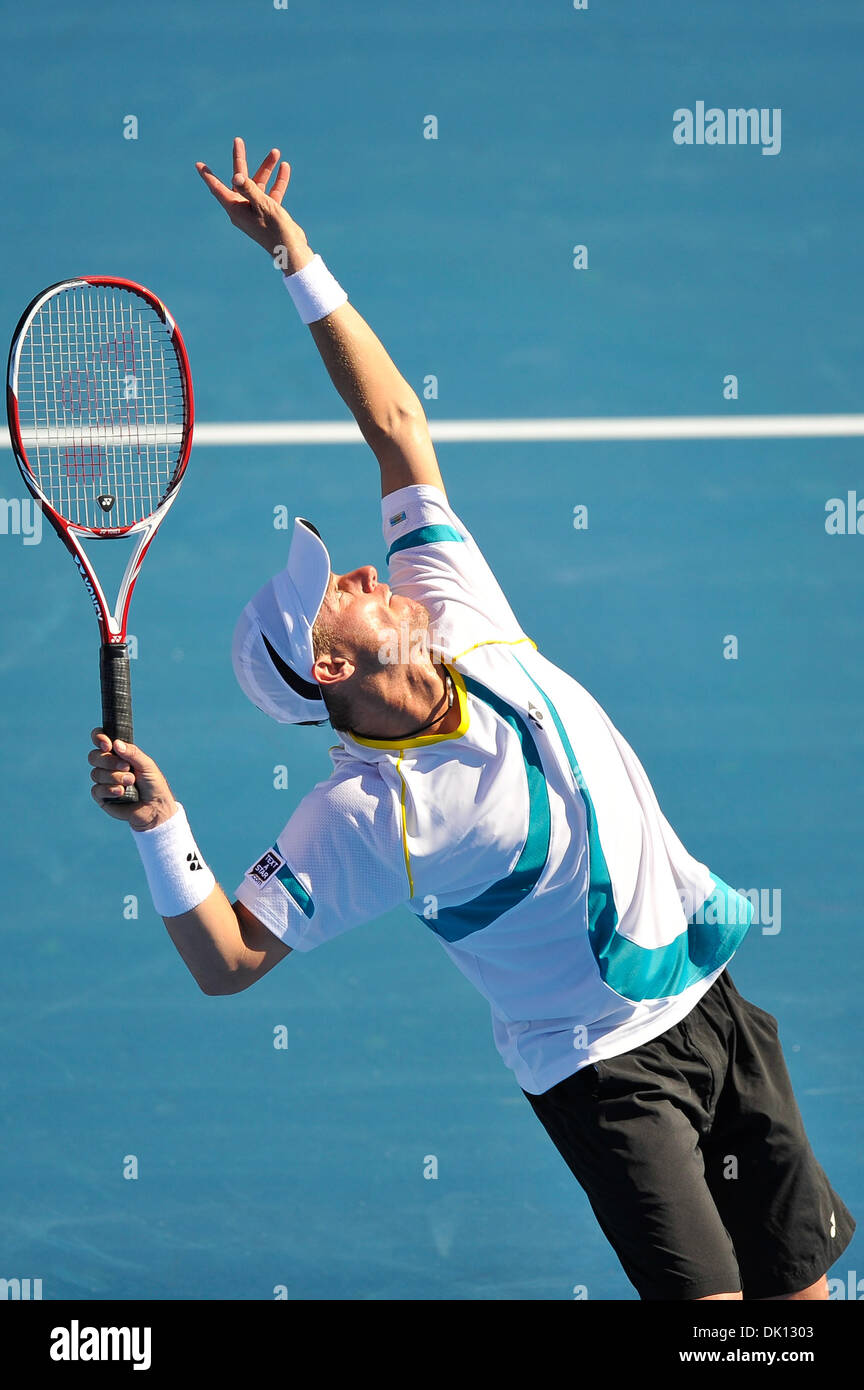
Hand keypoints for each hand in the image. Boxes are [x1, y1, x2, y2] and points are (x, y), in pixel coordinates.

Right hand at [88, 729, 177, 831]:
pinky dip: (109, 790)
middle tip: (127, 767)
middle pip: (94, 756)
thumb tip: (115, 743)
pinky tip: (121, 792)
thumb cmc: (153, 784)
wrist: (155, 808)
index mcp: (118, 754)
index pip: (100, 740)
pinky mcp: (102, 797)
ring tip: (130, 782)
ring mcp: (104, 781)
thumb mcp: (147, 765)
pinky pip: (96, 790)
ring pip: (96, 773)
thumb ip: (132, 753)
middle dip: (109, 761)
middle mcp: (108, 766)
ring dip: (114, 777)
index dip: (98, 738)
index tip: (107, 745)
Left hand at [196, 136, 313, 271]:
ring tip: (276, 152)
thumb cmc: (274, 230)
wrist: (291, 250)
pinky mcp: (269, 213)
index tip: (199, 165)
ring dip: (267, 168)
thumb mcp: (262, 205)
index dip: (208, 176)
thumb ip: (250, 189)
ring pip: (258, 184)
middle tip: (238, 141)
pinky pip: (271, 193)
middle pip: (239, 180)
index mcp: (235, 209)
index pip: (218, 188)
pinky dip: (277, 181)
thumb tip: (237, 176)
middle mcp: (243, 209)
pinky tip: (284, 168)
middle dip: (240, 159)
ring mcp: (256, 210)